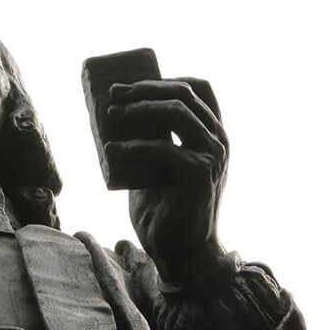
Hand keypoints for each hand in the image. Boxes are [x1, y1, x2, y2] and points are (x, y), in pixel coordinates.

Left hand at [102, 77, 230, 286]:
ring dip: (139, 108)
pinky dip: (132, 145)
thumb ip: (150, 135)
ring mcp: (212, 157)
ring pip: (177, 112)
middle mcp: (218, 140)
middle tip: (114, 93)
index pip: (200, 87)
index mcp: (212, 134)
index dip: (166, 78)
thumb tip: (115, 106)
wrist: (179, 251)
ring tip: (111, 114)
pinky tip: (111, 149)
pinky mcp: (199, 175)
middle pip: (185, 93)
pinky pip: (162, 147)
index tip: (132, 84)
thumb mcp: (156, 163)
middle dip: (145, 87)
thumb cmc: (164, 207)